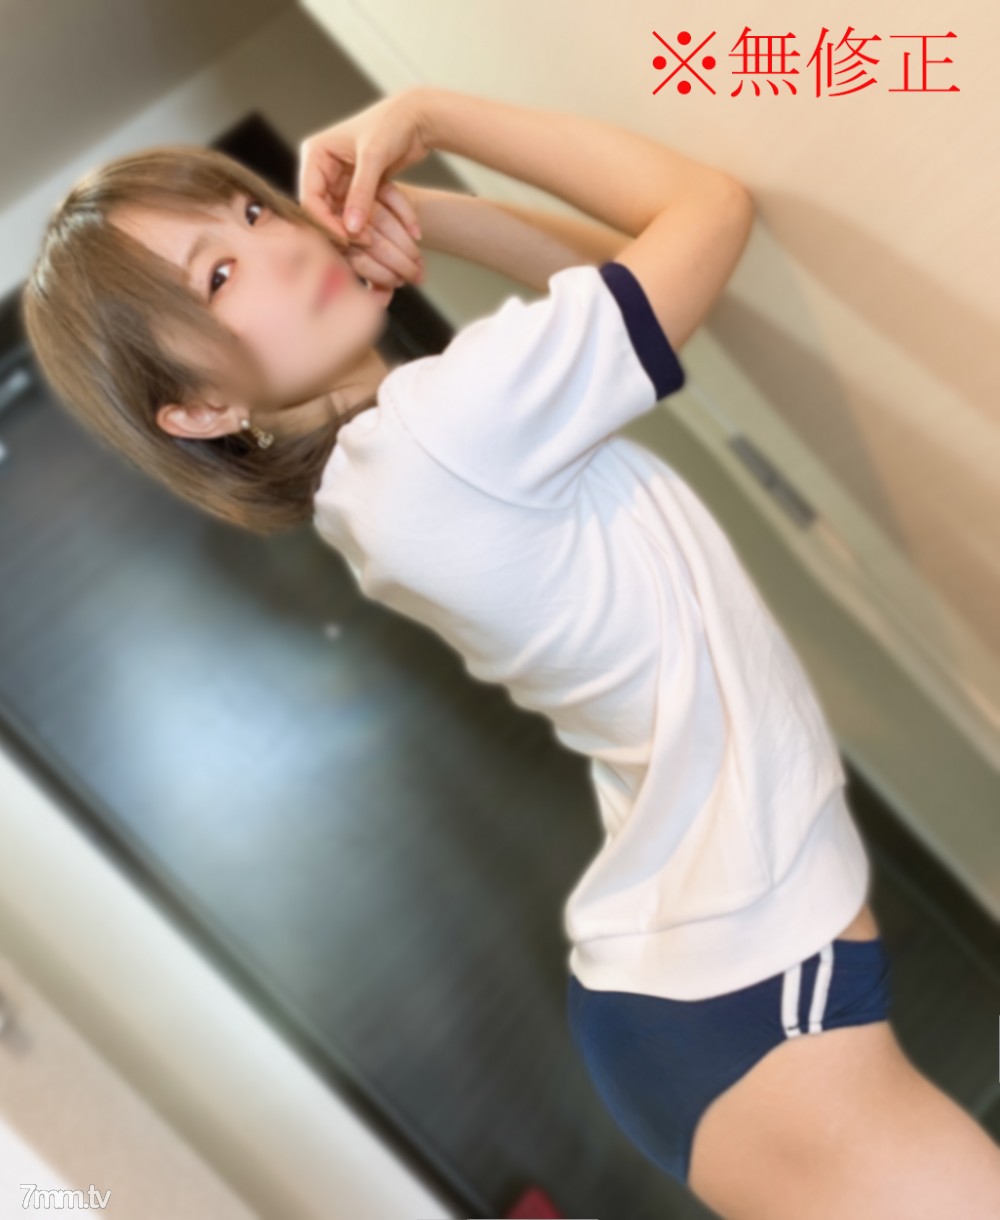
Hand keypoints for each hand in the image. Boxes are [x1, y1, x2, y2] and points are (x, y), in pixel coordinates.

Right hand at [298, 89, 431, 294]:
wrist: (418, 118)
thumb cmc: (392, 125)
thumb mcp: (373, 157)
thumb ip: (361, 192)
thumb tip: (351, 229)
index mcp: (316, 154)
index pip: (310, 197)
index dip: (324, 222)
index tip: (345, 239)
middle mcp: (324, 169)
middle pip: (325, 211)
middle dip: (344, 230)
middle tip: (364, 247)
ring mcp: (341, 181)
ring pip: (345, 216)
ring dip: (363, 231)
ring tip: (379, 244)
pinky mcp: (359, 190)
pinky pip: (363, 213)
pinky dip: (377, 223)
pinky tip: (390, 235)